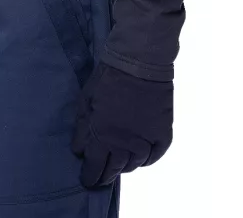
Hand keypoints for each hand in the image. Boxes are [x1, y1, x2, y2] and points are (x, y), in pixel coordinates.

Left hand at [72, 61, 172, 186]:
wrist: (139, 62)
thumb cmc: (107, 78)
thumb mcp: (86, 100)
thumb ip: (82, 128)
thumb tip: (79, 150)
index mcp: (102, 136)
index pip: (94, 167)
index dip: (89, 176)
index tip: (87, 179)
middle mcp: (124, 145)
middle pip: (113, 170)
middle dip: (104, 176)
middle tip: (100, 178)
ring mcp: (145, 141)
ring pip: (132, 165)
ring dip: (123, 166)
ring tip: (118, 164)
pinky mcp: (162, 135)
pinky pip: (152, 158)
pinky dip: (144, 160)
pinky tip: (138, 158)